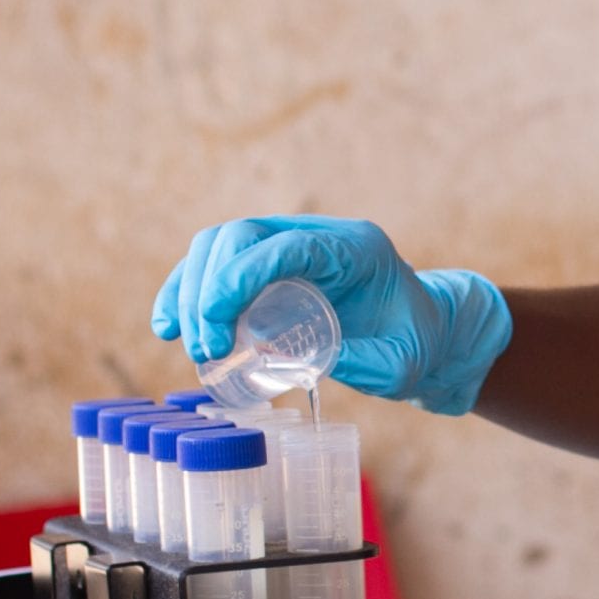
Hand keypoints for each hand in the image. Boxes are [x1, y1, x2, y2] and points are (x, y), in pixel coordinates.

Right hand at [150, 215, 512, 414]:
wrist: (429, 331)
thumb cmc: (419, 346)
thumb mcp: (403, 363)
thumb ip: (364, 363)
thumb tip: (290, 361)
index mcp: (357, 249)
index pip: (287, 246)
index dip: (242, 275)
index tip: (213, 323)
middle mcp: (320, 235)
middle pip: (242, 234)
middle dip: (208, 288)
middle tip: (205, 347)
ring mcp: (292, 243)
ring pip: (221, 243)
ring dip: (190, 287)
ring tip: (185, 340)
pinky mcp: (271, 265)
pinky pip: (218, 264)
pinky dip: (189, 289)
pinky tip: (170, 325)